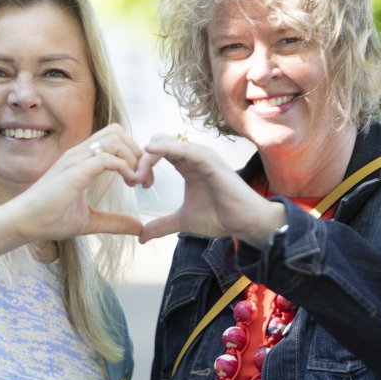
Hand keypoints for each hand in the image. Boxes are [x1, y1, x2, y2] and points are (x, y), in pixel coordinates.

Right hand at [2, 123, 146, 241]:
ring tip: (138, 182)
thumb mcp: (90, 221)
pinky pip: (106, 158)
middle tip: (145, 179)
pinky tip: (130, 184)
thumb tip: (139, 227)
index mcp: (82, 160)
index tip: (142, 181)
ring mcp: (75, 159)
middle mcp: (79, 153)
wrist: (22, 224)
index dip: (134, 155)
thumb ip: (115, 222)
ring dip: (134, 158)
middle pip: (117, 131)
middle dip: (137, 151)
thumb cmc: (49, 219)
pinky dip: (124, 167)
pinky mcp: (74, 171)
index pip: (114, 139)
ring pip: (114, 138)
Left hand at [136, 133, 284, 243]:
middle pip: (158, 143)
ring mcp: (201, 156)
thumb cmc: (219, 217)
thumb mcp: (182, 221)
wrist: (244, 223)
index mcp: (185, 165)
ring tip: (141, 176)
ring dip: (149, 156)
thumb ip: (161, 225)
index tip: (136, 184)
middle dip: (142, 158)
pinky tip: (151, 151)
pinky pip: (185, 148)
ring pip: (168, 142)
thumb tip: (141, 237)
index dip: (142, 164)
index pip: (157, 152)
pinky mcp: (210, 160)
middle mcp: (192, 156)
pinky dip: (167, 147)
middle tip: (136, 181)